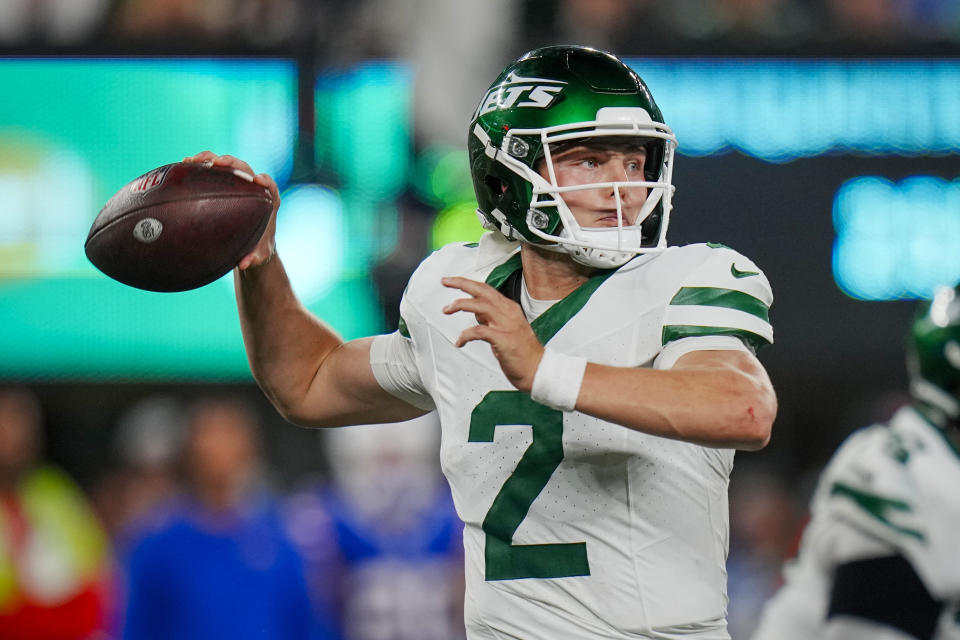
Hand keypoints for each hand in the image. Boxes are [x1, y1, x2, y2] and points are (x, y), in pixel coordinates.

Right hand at [183, 151, 279, 269]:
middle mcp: (254, 187)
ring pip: (227, 164)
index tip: (256, 179)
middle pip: (245, 169)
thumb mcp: (258, 255)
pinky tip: (183, 164)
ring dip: (211, 158)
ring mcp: (239, 182)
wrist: (251, 243)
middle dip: (231, 163)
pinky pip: (213, 170)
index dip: (264, 180)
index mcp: (268, 201)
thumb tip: (243, 265)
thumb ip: (253, 258)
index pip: (269, 185)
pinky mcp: (225, 182)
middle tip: (216, 163)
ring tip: (192, 160)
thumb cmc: (258, 248)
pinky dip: (200, 165)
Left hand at [442, 276, 543, 391]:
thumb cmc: (523, 352)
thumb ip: (492, 319)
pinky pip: (479, 332)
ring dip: (461, 304)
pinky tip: (460, 341)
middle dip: (462, 283)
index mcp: (509, 308)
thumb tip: (476, 314)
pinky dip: (465, 335)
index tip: (452, 281)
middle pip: (482, 291)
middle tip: (446, 281)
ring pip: (480, 305)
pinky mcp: (503, 340)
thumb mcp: (507, 329)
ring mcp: (506, 325)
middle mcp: (508, 313)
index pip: (486, 289)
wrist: (537, 369)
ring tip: (447, 309)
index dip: (467, 283)